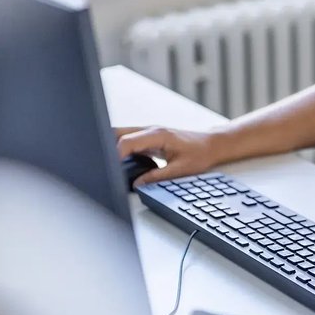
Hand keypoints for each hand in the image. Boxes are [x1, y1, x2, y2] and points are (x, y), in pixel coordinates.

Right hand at [114, 126, 228, 185]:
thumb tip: (137, 184)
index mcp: (157, 135)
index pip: (126, 141)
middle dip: (106, 147)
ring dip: (112, 147)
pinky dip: (121, 150)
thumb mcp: (180, 169)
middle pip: (118, 133)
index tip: (109, 169)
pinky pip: (129, 141)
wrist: (211, 144)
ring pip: (121, 135)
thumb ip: (157, 177)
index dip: (114, 155)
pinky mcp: (149, 138)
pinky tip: (120, 163)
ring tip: (109, 166)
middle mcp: (150, 130)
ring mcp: (148, 133)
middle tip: (103, 166)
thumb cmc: (199, 154)